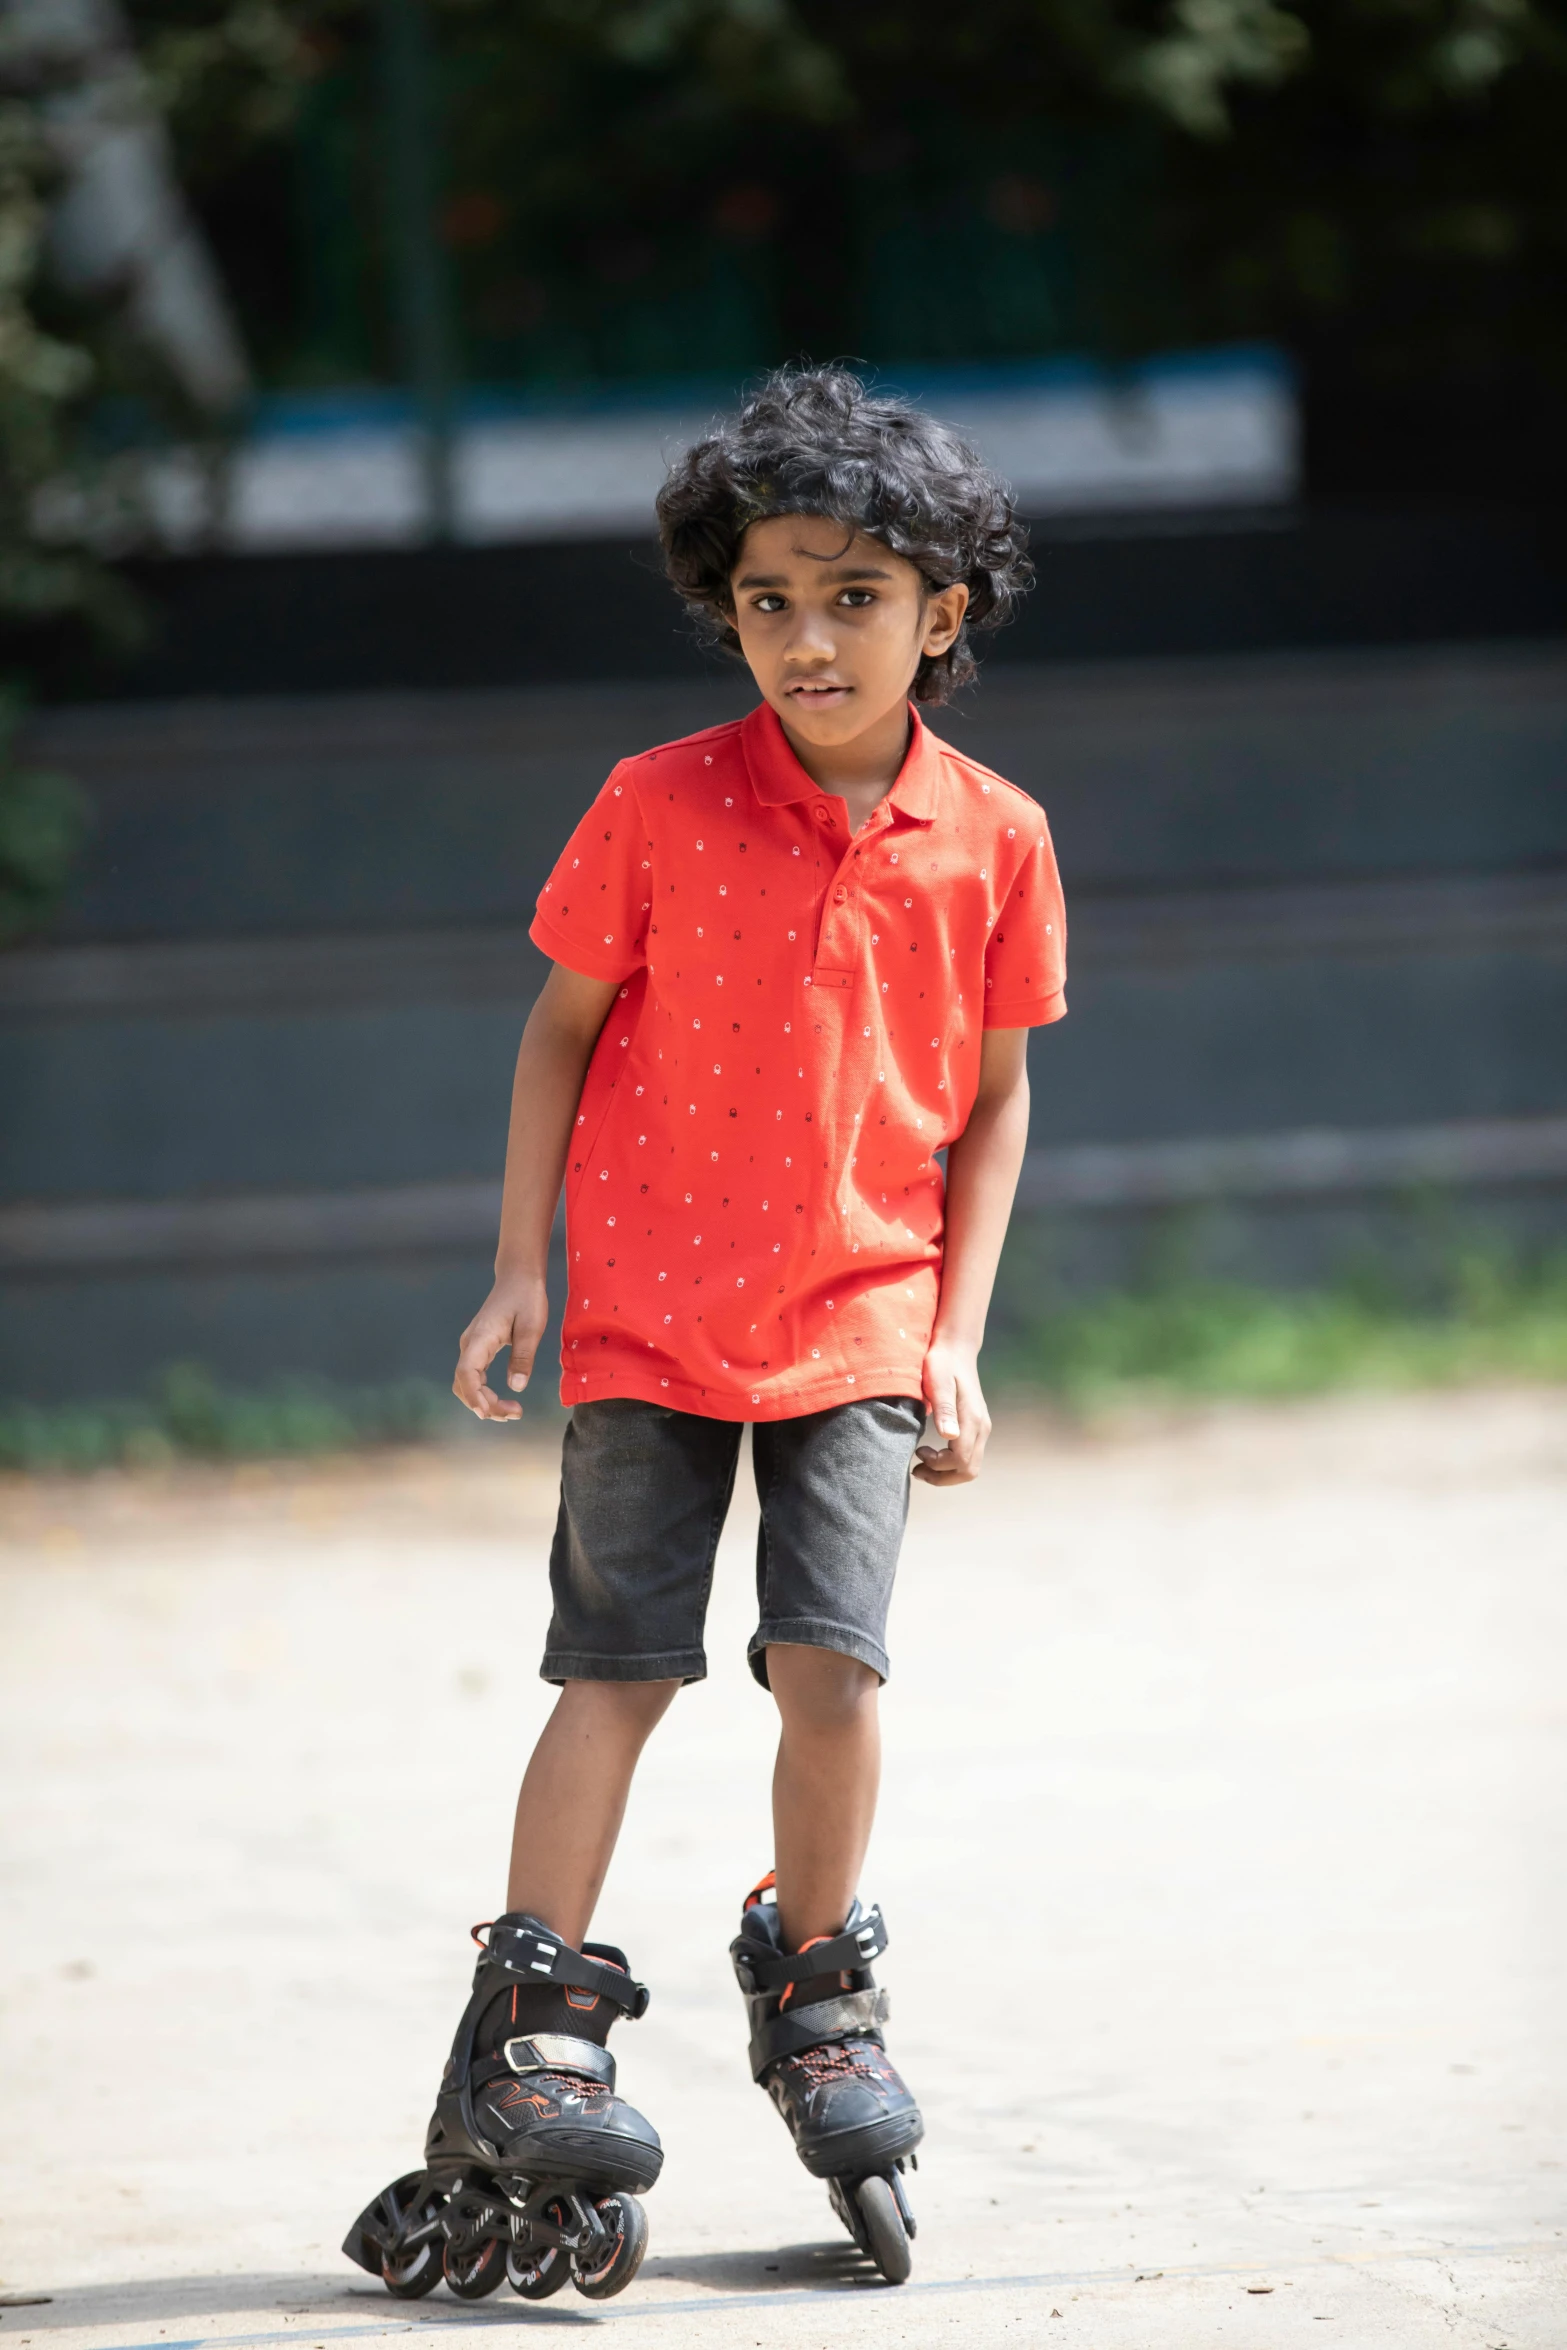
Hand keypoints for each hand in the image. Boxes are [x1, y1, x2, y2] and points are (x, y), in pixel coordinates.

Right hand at [452, 1274, 549, 1421]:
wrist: (518, 1278)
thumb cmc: (527, 1298)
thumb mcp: (532, 1327)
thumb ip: (524, 1356)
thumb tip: (516, 1387)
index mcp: (481, 1337)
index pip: (467, 1371)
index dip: (474, 1395)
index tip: (486, 1413)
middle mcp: (470, 1344)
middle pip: (464, 1383)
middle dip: (484, 1404)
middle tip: (514, 1414)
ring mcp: (472, 1347)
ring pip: (467, 1383)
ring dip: (484, 1401)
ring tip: (512, 1412)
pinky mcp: (478, 1350)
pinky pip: (474, 1377)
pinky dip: (485, 1393)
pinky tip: (502, 1400)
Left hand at [913, 1337, 990, 1485]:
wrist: (956, 1349)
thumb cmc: (941, 1364)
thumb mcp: (937, 1382)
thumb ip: (944, 1409)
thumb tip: (949, 1437)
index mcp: (972, 1419)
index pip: (960, 1460)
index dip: (937, 1465)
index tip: (917, 1452)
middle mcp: (982, 1427)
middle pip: (969, 1470)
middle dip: (942, 1477)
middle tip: (916, 1468)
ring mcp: (982, 1428)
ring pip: (971, 1466)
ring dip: (946, 1473)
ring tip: (920, 1463)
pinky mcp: (977, 1427)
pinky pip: (968, 1456)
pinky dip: (950, 1464)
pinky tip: (932, 1453)